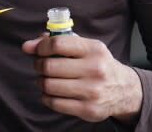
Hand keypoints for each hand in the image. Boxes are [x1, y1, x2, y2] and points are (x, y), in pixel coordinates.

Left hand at [21, 33, 142, 123]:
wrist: (123, 90)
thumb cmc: (97, 64)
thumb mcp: (85, 47)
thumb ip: (57, 42)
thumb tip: (27, 46)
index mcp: (93, 49)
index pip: (58, 44)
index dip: (41, 47)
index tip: (38, 50)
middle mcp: (95, 70)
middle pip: (49, 66)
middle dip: (38, 65)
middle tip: (40, 65)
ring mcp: (92, 91)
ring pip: (49, 85)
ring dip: (41, 81)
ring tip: (45, 79)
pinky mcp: (88, 110)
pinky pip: (54, 103)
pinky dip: (46, 97)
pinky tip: (51, 92)